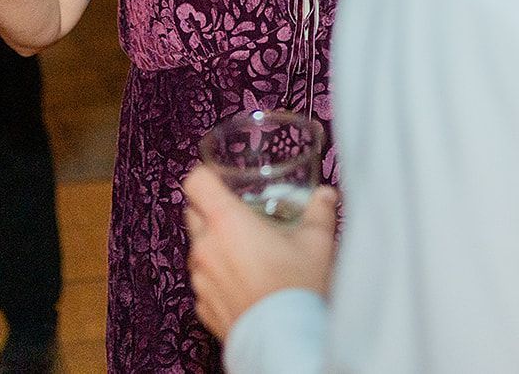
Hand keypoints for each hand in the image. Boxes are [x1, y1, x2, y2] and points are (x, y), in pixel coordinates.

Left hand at [183, 165, 338, 341]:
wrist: (286, 341)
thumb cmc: (297, 289)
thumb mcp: (317, 243)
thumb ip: (319, 212)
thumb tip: (325, 195)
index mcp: (227, 222)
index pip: (195, 183)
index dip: (205, 177)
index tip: (219, 181)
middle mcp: (205, 247)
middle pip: (193, 213)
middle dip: (210, 210)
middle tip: (239, 217)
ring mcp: (200, 279)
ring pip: (196, 249)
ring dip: (213, 246)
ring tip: (244, 254)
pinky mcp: (202, 306)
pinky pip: (202, 282)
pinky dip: (216, 278)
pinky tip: (242, 283)